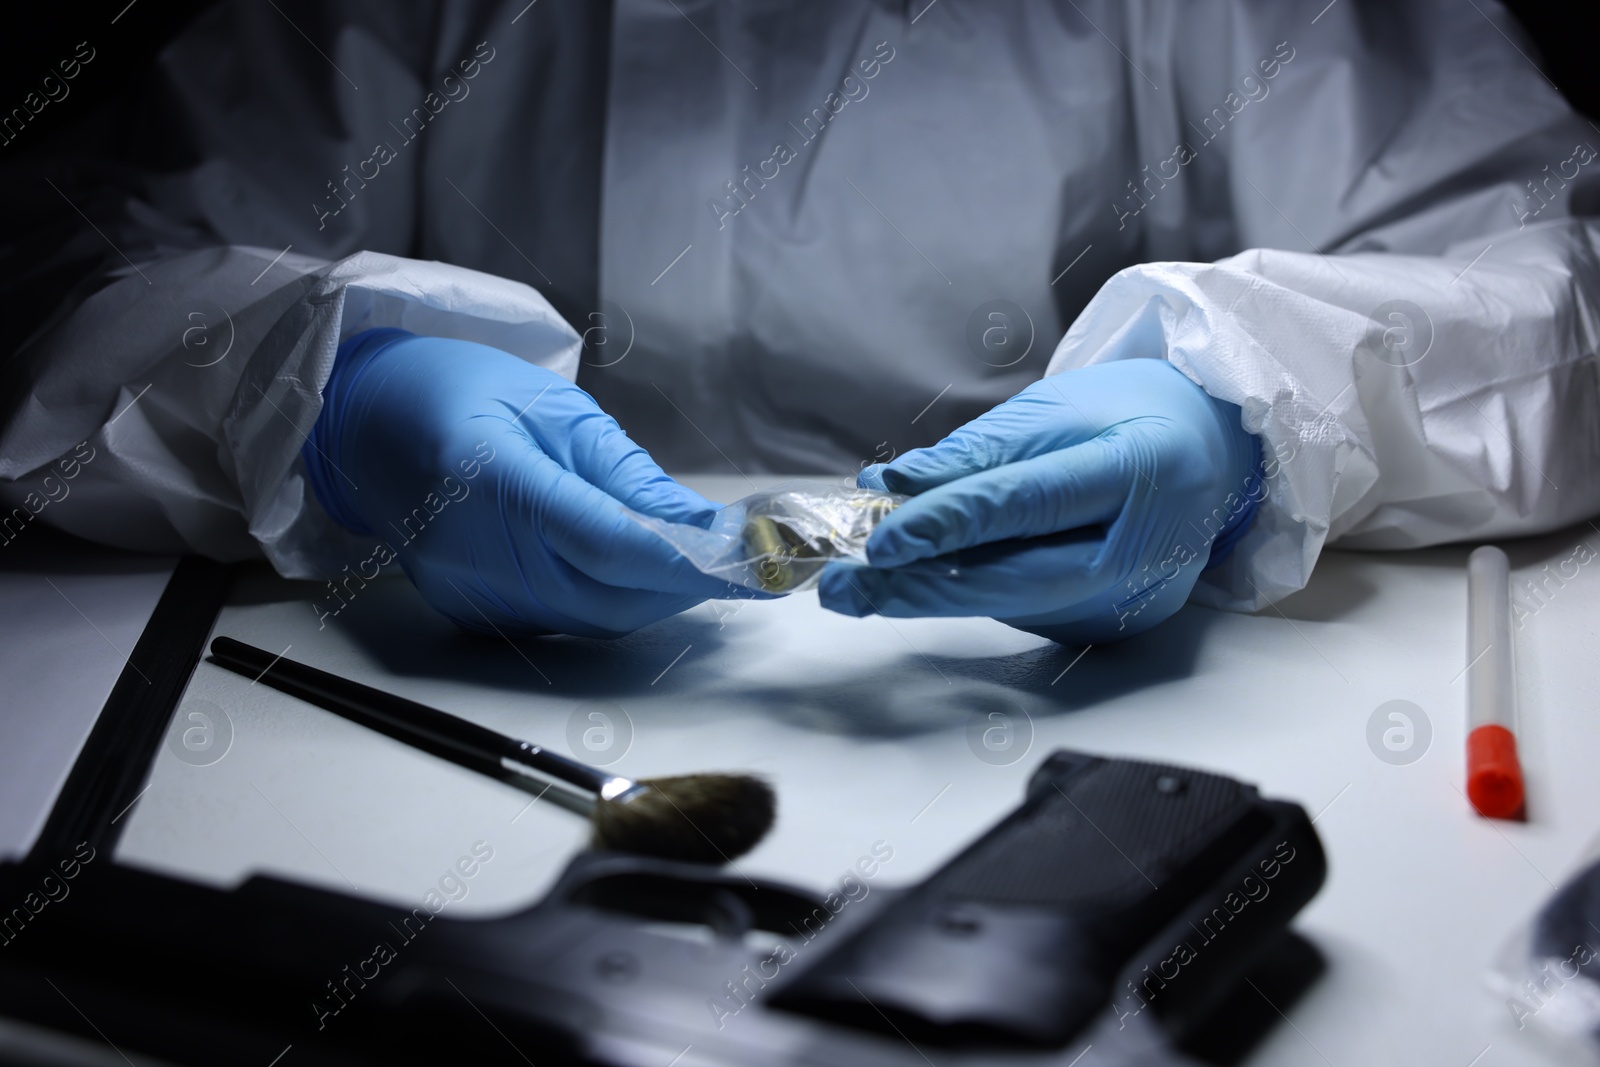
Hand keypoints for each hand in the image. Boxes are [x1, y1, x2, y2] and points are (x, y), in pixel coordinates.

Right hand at [303, 329, 734, 636]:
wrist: (369, 421)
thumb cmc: (461, 393)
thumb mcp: (556, 408)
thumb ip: (629, 477)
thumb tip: (704, 526)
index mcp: (490, 478)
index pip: (606, 543)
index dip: (686, 561)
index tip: (752, 563)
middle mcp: (472, 551)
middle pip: (608, 594)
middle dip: (686, 582)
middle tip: (743, 560)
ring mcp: (467, 591)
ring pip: (592, 617)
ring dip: (654, 594)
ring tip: (693, 558)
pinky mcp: (469, 613)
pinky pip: (562, 620)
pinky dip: (609, 597)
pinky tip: (629, 567)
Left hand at [817, 359, 1261, 642]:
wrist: (1212, 453)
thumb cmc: (1132, 418)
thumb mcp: (1056, 409)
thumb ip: (976, 452)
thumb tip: (893, 482)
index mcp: (1140, 469)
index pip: (1030, 502)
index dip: (951, 522)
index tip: (882, 536)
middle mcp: (1146, 547)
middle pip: (1019, 579)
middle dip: (921, 588)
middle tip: (846, 588)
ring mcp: (1134, 597)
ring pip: (1014, 604)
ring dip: (931, 595)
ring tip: (861, 586)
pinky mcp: (1113, 623)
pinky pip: (1027, 610)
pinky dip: (972, 594)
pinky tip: (926, 582)